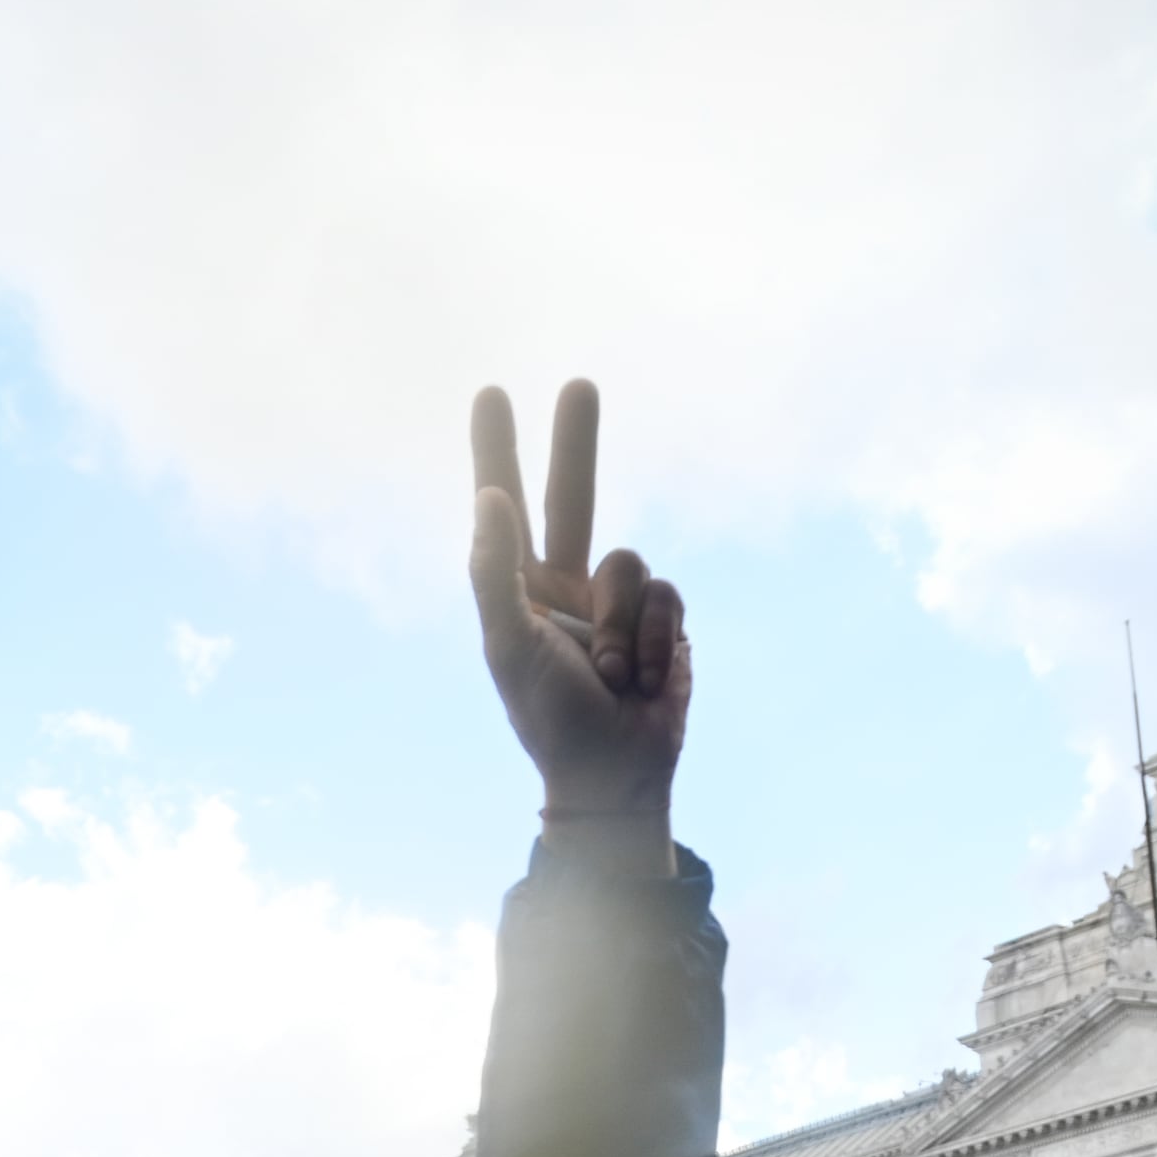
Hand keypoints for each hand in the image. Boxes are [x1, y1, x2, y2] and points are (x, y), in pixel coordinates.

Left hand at [466, 381, 686, 827]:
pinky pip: (667, 593)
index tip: (492, 393)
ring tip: (609, 675)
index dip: (499, 450)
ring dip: (622, 625)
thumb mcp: (510, 647)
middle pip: (575, 495)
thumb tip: (489, 498)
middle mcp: (567, 584)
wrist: (616, 772)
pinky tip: (644, 678)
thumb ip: (494, 572)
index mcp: (520, 589)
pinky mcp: (663, 619)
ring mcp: (617, 601)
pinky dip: (655, 639)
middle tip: (580, 384)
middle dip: (577, 442)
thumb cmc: (550, 717)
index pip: (505, 505)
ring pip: (630, 563)